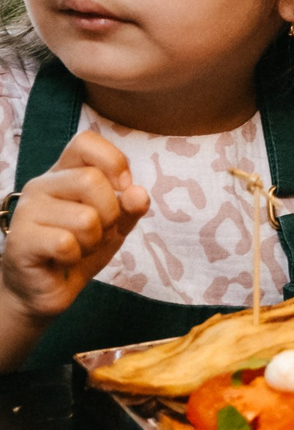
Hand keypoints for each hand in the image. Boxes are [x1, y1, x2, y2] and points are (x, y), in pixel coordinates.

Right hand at [3, 132, 148, 318]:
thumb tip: (137, 193)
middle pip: (92, 180)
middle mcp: (42, 185)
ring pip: (84, 217)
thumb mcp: (115, 224)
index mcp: (64, 172)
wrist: (46, 288)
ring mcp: (27, 211)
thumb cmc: (80, 248)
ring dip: (93, 240)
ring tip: (78, 248)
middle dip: (110, 213)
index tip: (123, 186)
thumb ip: (130, 206)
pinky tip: (63, 260)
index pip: (85, 142)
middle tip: (98, 232)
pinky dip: (76, 256)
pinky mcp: (20, 241)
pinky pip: (66, 243)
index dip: (113, 161)